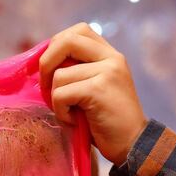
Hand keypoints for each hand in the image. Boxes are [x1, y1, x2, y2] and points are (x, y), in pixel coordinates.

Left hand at [39, 22, 147, 165]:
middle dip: (46, 64)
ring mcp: (107, 71)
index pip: (79, 31)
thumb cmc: (107, 122)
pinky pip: (61, 94)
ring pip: (59, 75)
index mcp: (110, 55)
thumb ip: (78, 71)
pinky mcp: (99, 89)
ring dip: (54, 99)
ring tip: (69, 113)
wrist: (132, 145)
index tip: (50, 68)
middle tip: (45, 87)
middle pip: (65, 41)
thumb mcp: (94, 88)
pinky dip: (60, 111)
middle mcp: (111, 58)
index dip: (57, 45)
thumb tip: (42, 63)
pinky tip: (73, 121)